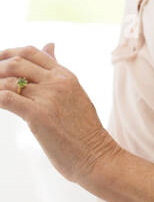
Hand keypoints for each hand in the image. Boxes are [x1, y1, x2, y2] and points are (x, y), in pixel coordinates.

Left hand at [0, 42, 118, 187]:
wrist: (96, 155)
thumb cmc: (84, 130)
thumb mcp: (74, 92)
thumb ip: (58, 71)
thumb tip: (50, 46)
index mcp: (66, 75)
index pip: (33, 52)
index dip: (10, 53)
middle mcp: (57, 82)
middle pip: (18, 62)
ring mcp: (48, 97)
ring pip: (9, 81)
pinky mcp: (38, 115)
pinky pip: (7, 99)